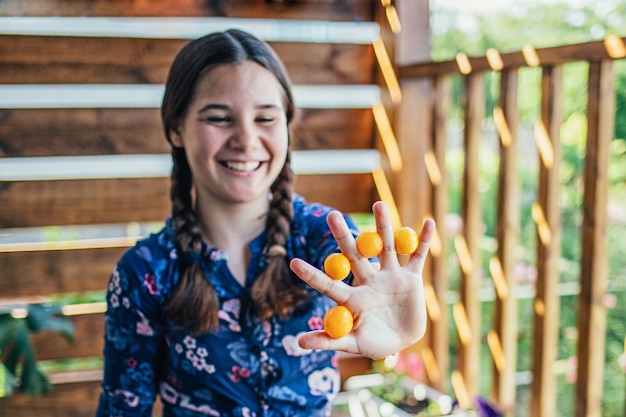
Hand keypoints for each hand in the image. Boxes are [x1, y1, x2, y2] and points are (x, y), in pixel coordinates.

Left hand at [289, 201, 434, 359]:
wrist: (405, 341)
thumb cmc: (375, 343)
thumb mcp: (353, 343)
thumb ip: (329, 340)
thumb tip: (298, 343)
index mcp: (352, 298)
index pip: (328, 283)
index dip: (311, 274)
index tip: (292, 262)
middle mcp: (368, 281)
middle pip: (354, 255)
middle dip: (343, 236)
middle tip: (331, 214)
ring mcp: (390, 276)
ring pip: (386, 247)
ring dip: (383, 226)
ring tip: (378, 203)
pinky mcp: (411, 278)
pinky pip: (418, 256)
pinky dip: (424, 240)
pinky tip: (429, 223)